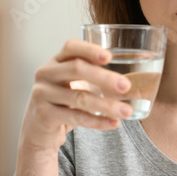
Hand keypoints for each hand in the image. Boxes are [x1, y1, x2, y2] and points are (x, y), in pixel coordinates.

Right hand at [18, 39, 132, 151]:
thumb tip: (137, 81)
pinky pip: (75, 117)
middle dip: (104, 78)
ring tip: (126, 111)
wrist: (39, 128)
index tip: (110, 57)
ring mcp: (42, 93)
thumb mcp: (76, 82)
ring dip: (106, 105)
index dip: (90, 49)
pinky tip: (113, 123)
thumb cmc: (64, 99)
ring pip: (79, 97)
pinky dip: (97, 122)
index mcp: (56, 60)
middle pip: (77, 69)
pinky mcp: (43, 114)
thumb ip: (97, 76)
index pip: (71, 47)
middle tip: (126, 86)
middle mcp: (46, 73)